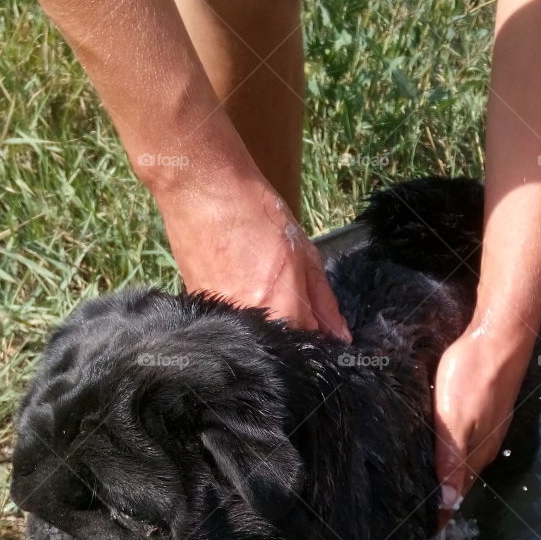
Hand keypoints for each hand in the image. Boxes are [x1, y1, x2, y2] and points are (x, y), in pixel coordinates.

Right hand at [157, 174, 350, 340]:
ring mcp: (222, 319)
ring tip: (259, 290)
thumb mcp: (304, 254)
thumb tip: (340, 335)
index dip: (318, 342)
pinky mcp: (201, 310)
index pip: (310, 347)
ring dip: (264, 327)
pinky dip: (240, 317)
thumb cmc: (256, 213)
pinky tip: (238, 288)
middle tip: (288, 304)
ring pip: (253, 341)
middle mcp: (251, 322)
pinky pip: (229, 327)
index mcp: (282, 308)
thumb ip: (323, 300)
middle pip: (279, 349)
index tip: (319, 331)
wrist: (203, 190)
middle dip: (291, 336)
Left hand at [433, 325, 536, 526]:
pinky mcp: (487, 413)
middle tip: (414, 517)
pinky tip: (440, 453)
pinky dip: (452, 458)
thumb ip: (450, 462)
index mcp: (475, 455)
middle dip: (441, 503)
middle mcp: (484, 448)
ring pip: (464, 465)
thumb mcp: (454, 421)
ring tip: (424, 492)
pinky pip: (467, 445)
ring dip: (447, 481)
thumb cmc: (473, 376)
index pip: (454, 498)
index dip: (439, 516)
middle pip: (459, 484)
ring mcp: (488, 430)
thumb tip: (448, 504)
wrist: (502, 336)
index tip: (419, 535)